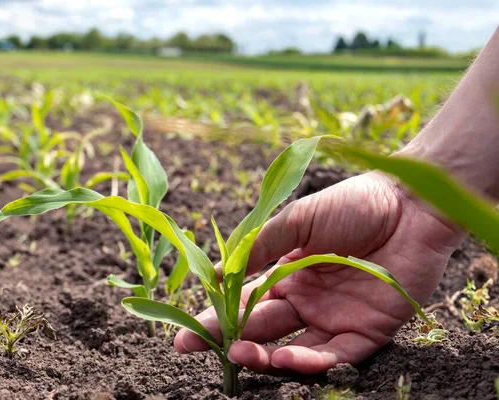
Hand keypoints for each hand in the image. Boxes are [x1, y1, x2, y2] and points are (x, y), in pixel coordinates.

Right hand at [174, 171, 463, 373]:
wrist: (410, 205)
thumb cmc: (353, 204)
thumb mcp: (298, 219)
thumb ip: (260, 246)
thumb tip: (218, 273)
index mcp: (287, 273)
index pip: (244, 301)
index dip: (215, 317)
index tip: (186, 335)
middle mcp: (307, 300)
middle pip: (263, 329)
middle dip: (230, 341)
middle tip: (200, 349)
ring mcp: (335, 318)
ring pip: (294, 349)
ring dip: (265, 357)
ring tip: (240, 356)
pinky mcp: (367, 331)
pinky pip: (335, 356)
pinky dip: (310, 362)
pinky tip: (285, 360)